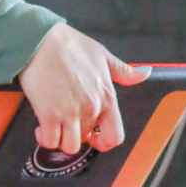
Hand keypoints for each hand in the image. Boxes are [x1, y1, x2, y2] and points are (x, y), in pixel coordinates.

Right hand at [18, 23, 149, 155]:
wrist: (40, 40)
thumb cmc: (69, 45)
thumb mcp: (102, 55)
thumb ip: (123, 71)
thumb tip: (145, 74)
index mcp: (107, 97)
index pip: (115, 136)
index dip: (103, 141)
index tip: (93, 136)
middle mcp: (92, 108)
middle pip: (85, 140)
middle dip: (75, 132)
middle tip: (65, 119)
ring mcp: (70, 112)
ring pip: (69, 146)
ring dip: (60, 138)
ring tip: (54, 124)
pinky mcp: (49, 114)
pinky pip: (50, 141)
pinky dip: (44, 137)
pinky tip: (42, 125)